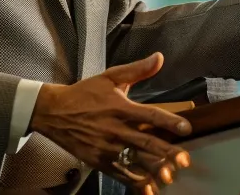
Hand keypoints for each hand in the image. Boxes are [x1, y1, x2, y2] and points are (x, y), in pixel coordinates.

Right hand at [30, 53, 193, 192]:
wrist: (53, 112)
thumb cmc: (83, 94)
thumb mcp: (109, 77)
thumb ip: (137, 70)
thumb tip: (160, 58)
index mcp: (120, 107)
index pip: (150, 115)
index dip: (169, 121)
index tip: (186, 128)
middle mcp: (115, 129)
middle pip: (146, 142)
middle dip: (167, 152)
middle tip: (185, 160)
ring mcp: (106, 148)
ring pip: (135, 161)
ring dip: (153, 169)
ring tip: (170, 176)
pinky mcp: (99, 161)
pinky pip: (121, 174)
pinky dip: (135, 181)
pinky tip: (149, 185)